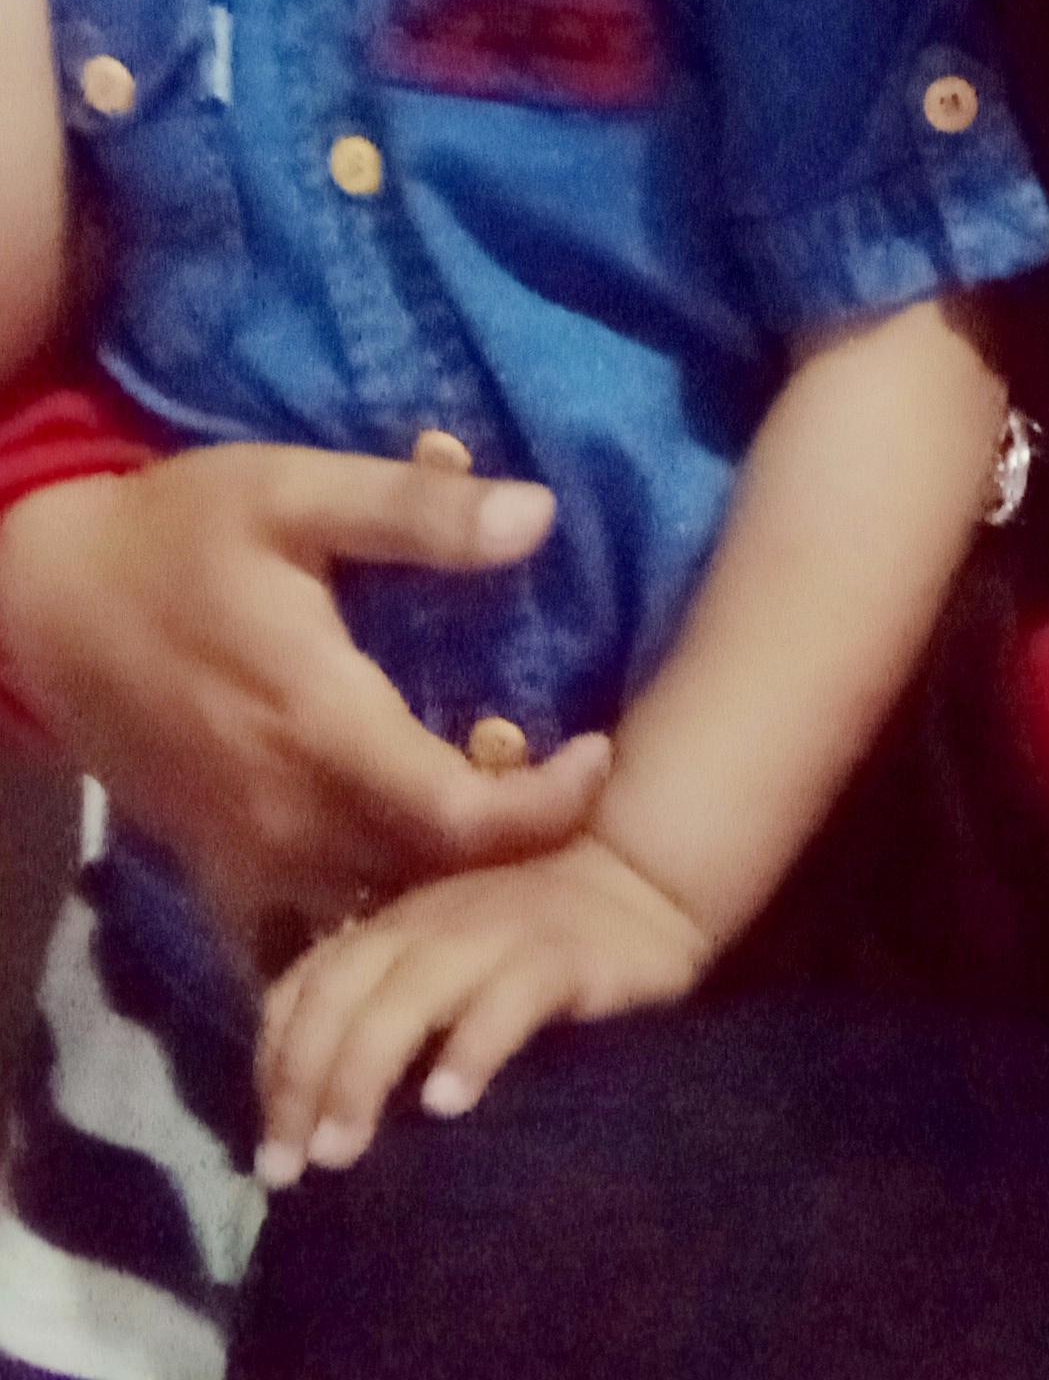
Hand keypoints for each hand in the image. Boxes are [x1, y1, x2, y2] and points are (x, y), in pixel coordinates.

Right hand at [0, 445, 610, 941]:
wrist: (44, 598)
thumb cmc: (179, 532)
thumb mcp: (294, 491)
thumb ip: (415, 513)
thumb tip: (541, 515)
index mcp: (321, 723)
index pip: (461, 817)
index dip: (546, 809)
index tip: (600, 762)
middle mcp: (287, 815)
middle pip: (430, 885)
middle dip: (512, 860)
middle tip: (561, 799)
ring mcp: (244, 859)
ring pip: (372, 926)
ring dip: (444, 906)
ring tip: (501, 853)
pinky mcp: (210, 875)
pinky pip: (294, 950)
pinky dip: (355, 950)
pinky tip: (404, 926)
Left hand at [255, 834, 709, 1182]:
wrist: (638, 878)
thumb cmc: (529, 937)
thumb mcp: (443, 963)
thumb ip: (388, 1007)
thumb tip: (318, 1108)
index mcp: (394, 926)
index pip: (307, 987)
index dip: (275, 1065)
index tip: (268, 1149)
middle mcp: (429, 922)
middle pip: (342, 993)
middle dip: (303, 1080)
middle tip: (289, 1168)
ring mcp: (494, 933)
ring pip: (408, 995)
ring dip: (364, 1071)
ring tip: (341, 1150)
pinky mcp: (560, 956)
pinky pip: (507, 1000)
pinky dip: (470, 1048)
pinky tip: (446, 1103)